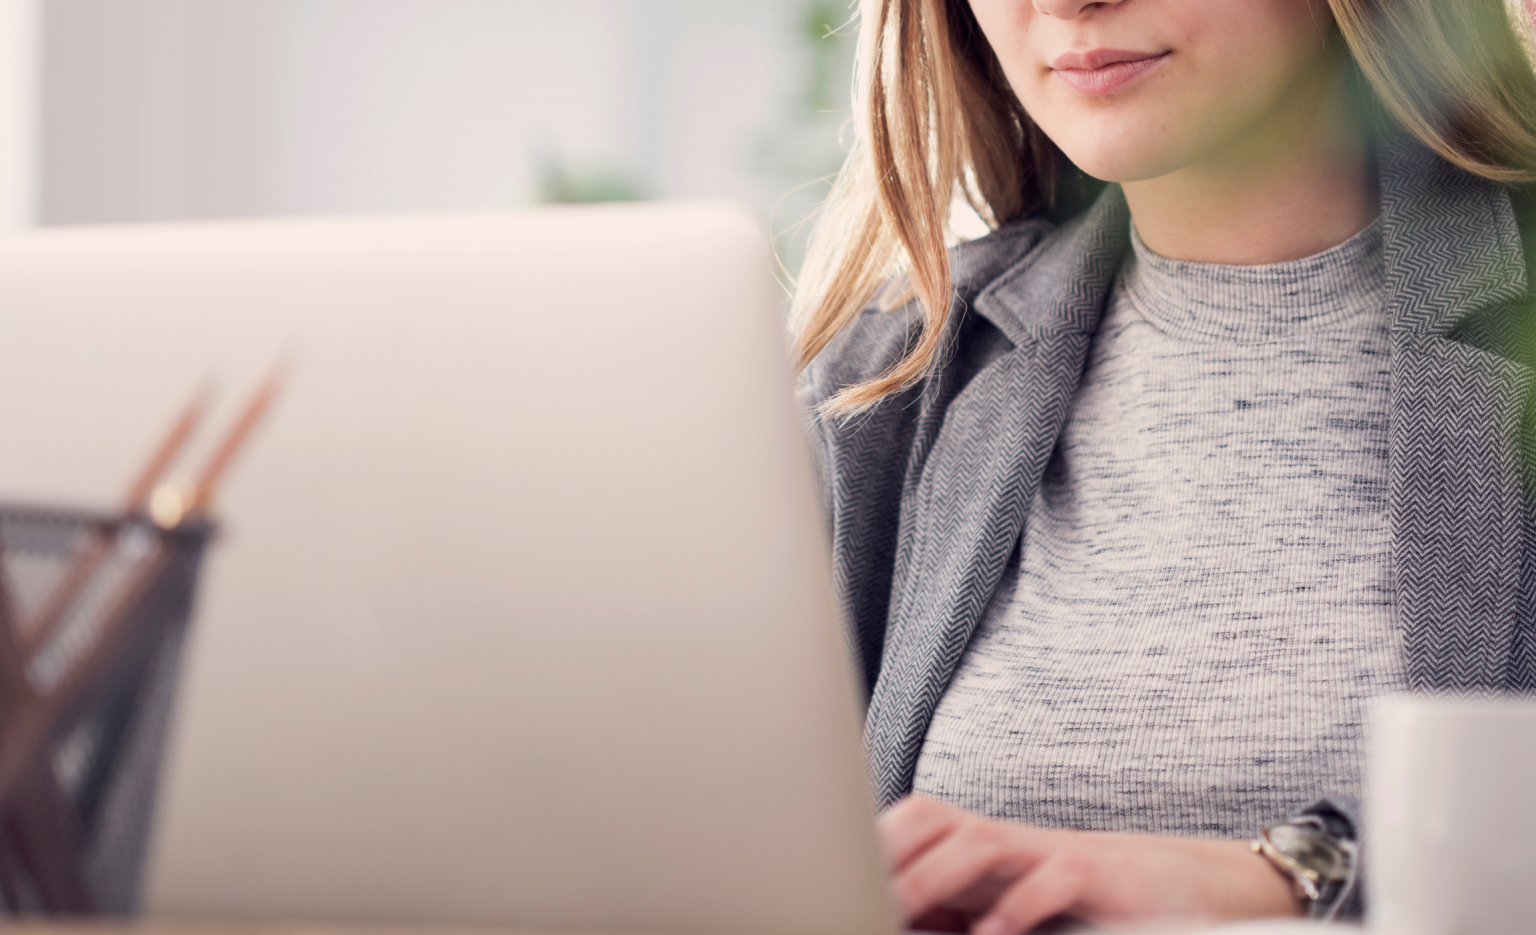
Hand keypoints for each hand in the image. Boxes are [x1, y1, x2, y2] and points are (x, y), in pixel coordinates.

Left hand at [878, 796, 1303, 933]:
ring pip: (981, 843)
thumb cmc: (1080, 898)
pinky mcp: (1098, 875)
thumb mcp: (1005, 904)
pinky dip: (1018, 905)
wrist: (1182, 884)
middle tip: (853, 889)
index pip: (912, 822)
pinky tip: (991, 934)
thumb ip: (952, 910)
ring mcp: (1051, 852)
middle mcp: (1009, 840)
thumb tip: (892, 914)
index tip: (829, 870)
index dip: (871, 840)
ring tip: (900, 906)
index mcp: (979, 844)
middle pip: (933, 822)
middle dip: (889, 853)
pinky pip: (1052, 877)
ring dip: (937, 874)